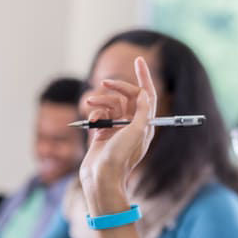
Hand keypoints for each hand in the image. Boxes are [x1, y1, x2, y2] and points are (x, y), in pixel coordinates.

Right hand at [79, 57, 156, 214]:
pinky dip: (95, 114)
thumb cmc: (120, 157)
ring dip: (101, 101)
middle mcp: (133, 125)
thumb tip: (144, 93)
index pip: (147, 95)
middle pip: (127, 96)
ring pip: (111, 104)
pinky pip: (100, 115)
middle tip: (104, 81)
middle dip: (116, 87)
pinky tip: (91, 122)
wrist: (101, 177)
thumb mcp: (136, 132)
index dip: (144, 76)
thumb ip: (141, 111)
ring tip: (91, 104)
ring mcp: (118, 129)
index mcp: (145, 124)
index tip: (138, 59)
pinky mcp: (103, 133)